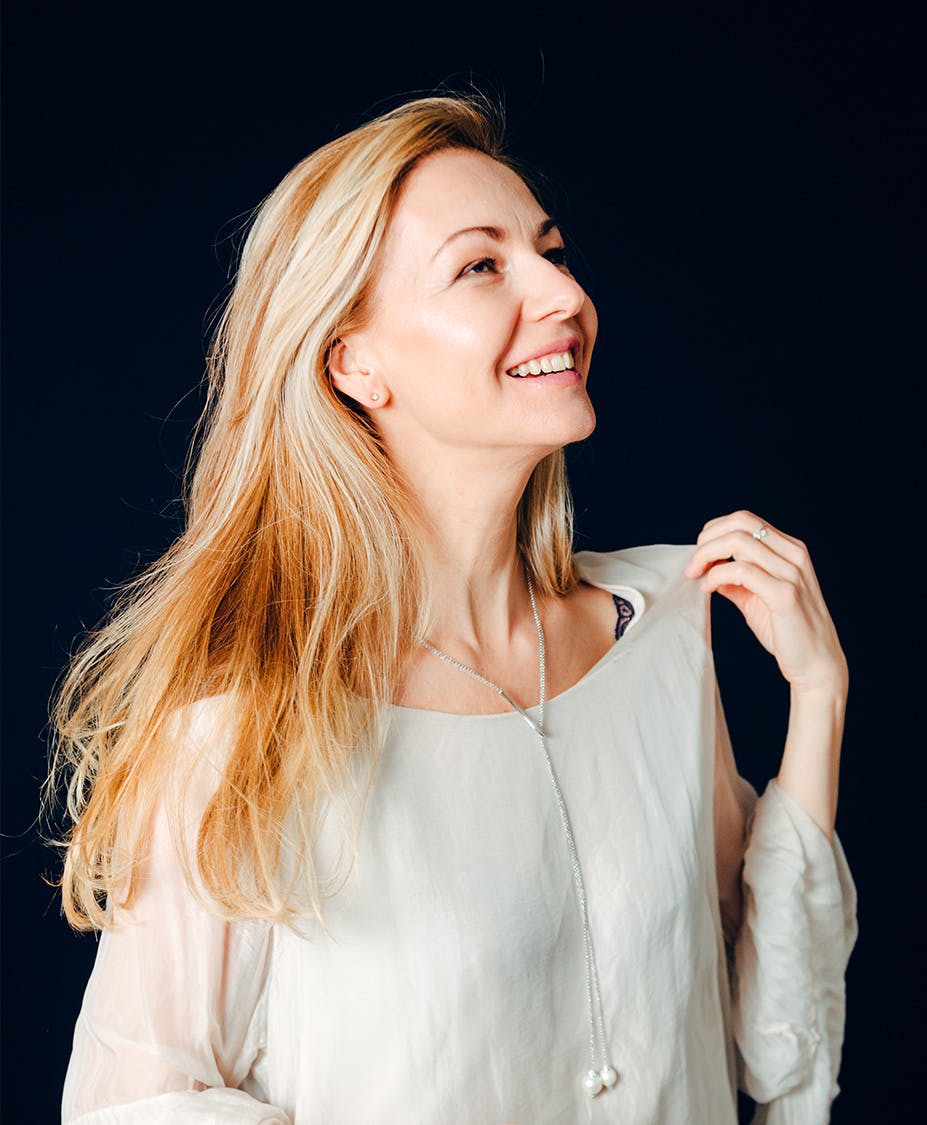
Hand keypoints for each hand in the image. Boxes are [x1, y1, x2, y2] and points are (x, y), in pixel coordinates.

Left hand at [684, 510, 847, 697]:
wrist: (816, 664)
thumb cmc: (787, 632)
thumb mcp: (756, 599)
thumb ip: (736, 581)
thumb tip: (709, 568)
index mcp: (789, 550)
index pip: (745, 519)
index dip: (714, 531)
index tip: (699, 554)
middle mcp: (793, 555)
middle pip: (740, 522)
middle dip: (707, 539)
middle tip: (693, 564)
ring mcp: (792, 572)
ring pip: (738, 541)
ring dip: (707, 555)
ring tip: (696, 575)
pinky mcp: (785, 594)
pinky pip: (741, 571)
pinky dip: (717, 576)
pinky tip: (709, 589)